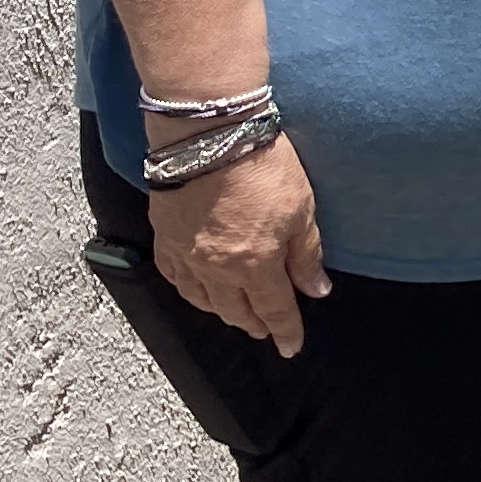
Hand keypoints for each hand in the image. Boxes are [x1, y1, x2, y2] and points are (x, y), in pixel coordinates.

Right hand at [150, 135, 331, 357]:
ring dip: (222, 312)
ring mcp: (185, 254)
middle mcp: (216, 268)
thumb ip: (306, 255)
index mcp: (254, 265)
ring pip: (203, 300)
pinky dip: (189, 292)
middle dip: (254, 324)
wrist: (207, 134)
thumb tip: (316, 290)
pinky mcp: (164, 235)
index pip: (274, 309)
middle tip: (265, 330)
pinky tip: (196, 291)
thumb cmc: (262, 165)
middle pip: (236, 310)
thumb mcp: (301, 209)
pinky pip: (174, 278)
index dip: (285, 331)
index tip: (291, 347)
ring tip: (236, 315)